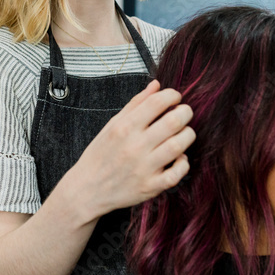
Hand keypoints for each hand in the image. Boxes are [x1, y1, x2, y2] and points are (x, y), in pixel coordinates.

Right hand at [70, 79, 194, 218]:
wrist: (87, 189)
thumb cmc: (100, 155)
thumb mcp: (112, 125)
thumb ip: (136, 104)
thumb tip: (156, 85)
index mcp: (124, 127)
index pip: (157, 102)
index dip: (172, 95)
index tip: (175, 97)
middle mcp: (134, 146)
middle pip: (174, 121)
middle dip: (185, 112)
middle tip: (184, 113)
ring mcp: (143, 168)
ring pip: (179, 145)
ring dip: (187, 135)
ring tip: (183, 133)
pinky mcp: (150, 186)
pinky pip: (177, 173)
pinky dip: (183, 163)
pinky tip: (178, 157)